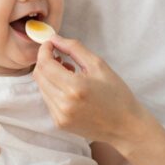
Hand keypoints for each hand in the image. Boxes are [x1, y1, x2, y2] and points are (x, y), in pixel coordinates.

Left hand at [33, 35, 147, 145]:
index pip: (45, 64)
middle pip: (39, 76)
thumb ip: (74, 48)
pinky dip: (53, 89)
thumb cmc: (117, 94)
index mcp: (74, 88)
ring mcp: (60, 116)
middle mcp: (63, 104)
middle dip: (45, 61)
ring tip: (68, 72)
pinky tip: (69, 87)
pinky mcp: (59, 123)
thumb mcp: (99, 65)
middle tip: (59, 56)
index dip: (44, 50)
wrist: (125, 126)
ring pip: (41, 87)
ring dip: (49, 76)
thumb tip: (54, 38)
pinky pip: (48, 100)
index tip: (50, 43)